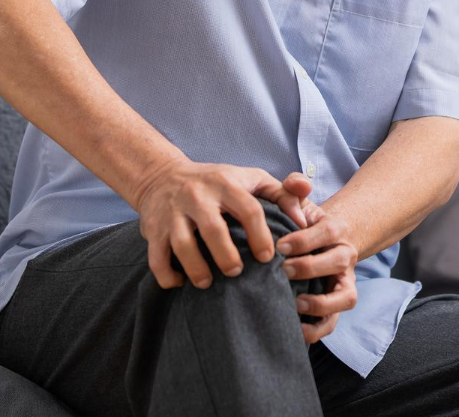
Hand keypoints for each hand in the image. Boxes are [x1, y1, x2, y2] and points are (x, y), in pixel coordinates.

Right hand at [133, 161, 309, 290]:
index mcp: (226, 184)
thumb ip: (283, 194)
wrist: (162, 176)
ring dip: (197, 269)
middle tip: (237, 273)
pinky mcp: (153, 231)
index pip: (248, 210)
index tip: (268, 258)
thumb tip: (305, 221)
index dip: (261, 236)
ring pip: (182, 245)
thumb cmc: (217, 182)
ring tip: (209, 283)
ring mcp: (173, 214)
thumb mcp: (251, 179)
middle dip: (227, 256)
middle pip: (213, 229)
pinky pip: (157, 259)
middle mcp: (197, 196)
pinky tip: (181, 283)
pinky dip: (168, 276)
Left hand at [274, 187, 358, 344]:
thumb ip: (295, 187)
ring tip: (295, 304)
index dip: (305, 240)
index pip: (328, 232)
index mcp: (336, 230)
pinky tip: (293, 329)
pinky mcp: (333, 306)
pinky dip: (315, 330)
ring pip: (346, 297)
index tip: (279, 247)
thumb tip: (298, 183)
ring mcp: (342, 283)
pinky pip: (332, 322)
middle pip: (339, 262)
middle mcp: (345, 257)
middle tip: (283, 271)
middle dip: (311, 267)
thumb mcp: (298, 202)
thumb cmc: (303, 223)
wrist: (320, 243)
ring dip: (322, 303)